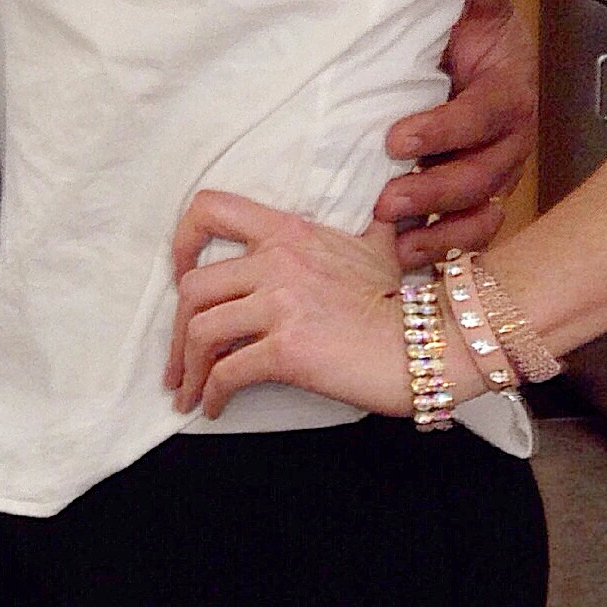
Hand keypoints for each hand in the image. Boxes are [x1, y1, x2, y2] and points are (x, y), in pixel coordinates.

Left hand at [165, 189, 410, 421]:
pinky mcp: (286, 350)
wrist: (430, 344)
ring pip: (201, 331)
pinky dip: (211, 393)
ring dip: (187, 368)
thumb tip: (387, 201)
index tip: (178, 275)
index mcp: (287, 231)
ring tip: (188, 391)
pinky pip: (227, 372)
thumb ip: (364, 222)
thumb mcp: (375, 245)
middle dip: (176, 331)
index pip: (211, 210)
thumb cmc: (402, 301)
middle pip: (193, 288)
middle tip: (178, 359)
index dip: (181, 242)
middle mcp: (277, 261)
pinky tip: (213, 406)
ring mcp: (280, 305)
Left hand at [375, 0, 536, 264]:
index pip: (483, 116)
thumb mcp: (473, 4)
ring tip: (394, 240)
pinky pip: (473, 236)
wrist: (470, 65)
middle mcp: (508, 142)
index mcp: (507, 94)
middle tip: (386, 199)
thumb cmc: (468, 38)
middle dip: (434, 191)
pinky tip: (407, 258)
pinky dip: (445, 251)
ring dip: (439, 230)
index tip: (395, 137)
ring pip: (479, 212)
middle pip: (481, 175)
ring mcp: (493, 177)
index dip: (443, 130)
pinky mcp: (476, 202)